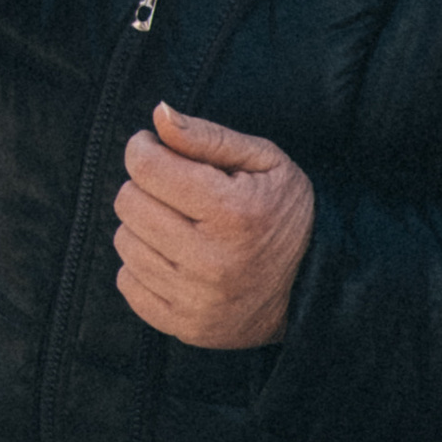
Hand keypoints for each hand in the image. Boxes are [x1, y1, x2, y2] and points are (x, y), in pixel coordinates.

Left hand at [113, 104, 315, 348]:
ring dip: (144, 226)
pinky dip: (142, 265)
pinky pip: (128, 283)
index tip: (158, 149)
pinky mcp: (185, 328)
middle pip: (128, 202)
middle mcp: (211, 260)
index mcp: (232, 212)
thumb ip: (207, 136)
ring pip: (124, 241)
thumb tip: (158, 113)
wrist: (317, 287)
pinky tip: (174, 257)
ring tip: (180, 225)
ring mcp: (196, 300)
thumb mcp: (264, 161)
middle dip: (146, 186)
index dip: (144, 148)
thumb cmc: (288, 213)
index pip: (145, 166)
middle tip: (175, 190)